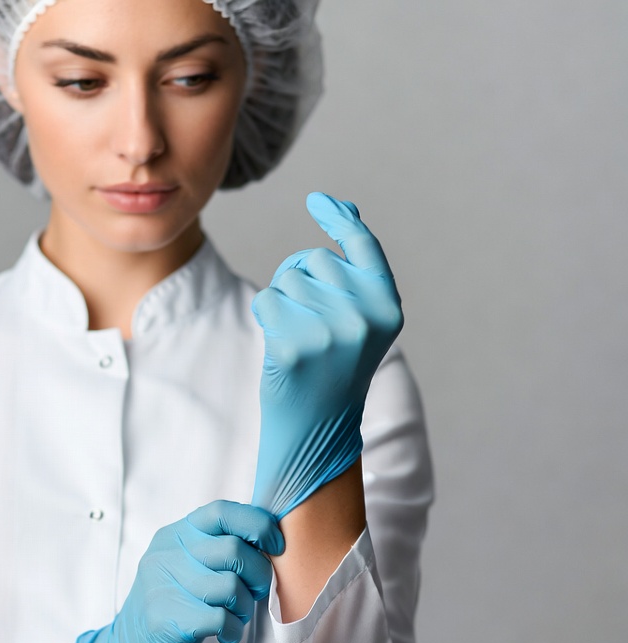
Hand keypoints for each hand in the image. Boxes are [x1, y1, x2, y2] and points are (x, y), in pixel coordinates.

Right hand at [70, 501, 282, 642]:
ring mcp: (161, 586)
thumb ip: (220, 551)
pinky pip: (219, 618)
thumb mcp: (190, 568)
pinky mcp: (164, 619)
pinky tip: (225, 636)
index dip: (257, 525)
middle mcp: (165, 554)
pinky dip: (232, 630)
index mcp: (176, 535)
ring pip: (230, 586)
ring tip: (236, 618)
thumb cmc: (175, 609)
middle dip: (259, 575)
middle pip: (233, 550)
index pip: (221, 512)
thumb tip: (272, 543)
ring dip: (245, 608)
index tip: (276, 547)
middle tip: (255, 594)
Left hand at [251, 192, 403, 518]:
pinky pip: (267, 302)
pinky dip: (265, 318)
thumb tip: (345, 208)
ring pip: (288, 280)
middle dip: (300, 278)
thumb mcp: (357, 319)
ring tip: (298, 340)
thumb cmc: (332, 371)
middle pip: (315, 259)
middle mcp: (364, 315)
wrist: (316, 431)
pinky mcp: (295, 346)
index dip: (339, 219)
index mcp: (387, 307)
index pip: (362, 245)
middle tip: (307, 322)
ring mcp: (330, 330)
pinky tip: (280, 347)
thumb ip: (354, 272)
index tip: (317, 200)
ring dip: (283, 302)